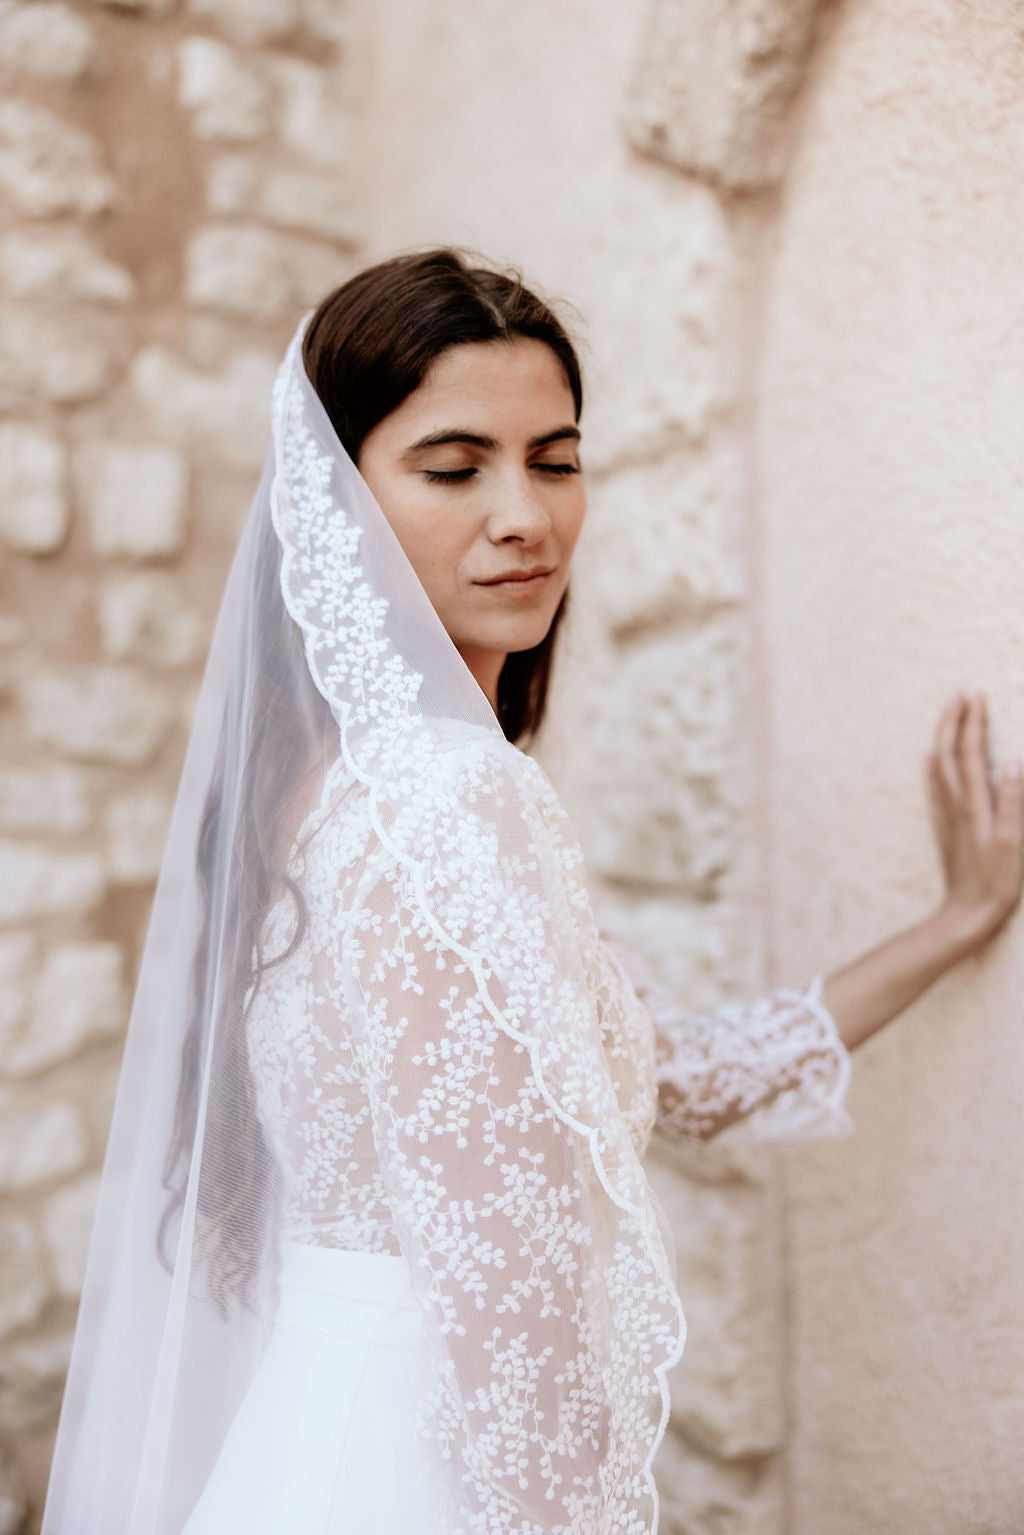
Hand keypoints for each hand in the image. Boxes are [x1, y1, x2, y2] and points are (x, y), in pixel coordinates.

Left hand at [925, 692, 1023, 951]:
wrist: (965, 914)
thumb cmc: (996, 882)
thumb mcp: (1013, 842)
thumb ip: (1013, 801)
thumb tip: (1013, 762)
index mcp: (974, 804)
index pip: (970, 752)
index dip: (973, 722)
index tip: (976, 696)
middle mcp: (955, 805)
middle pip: (947, 753)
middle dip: (953, 721)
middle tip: (960, 695)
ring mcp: (947, 817)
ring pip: (937, 767)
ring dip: (943, 737)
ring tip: (949, 717)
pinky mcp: (944, 829)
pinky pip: (934, 787)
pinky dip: (933, 766)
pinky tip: (931, 762)